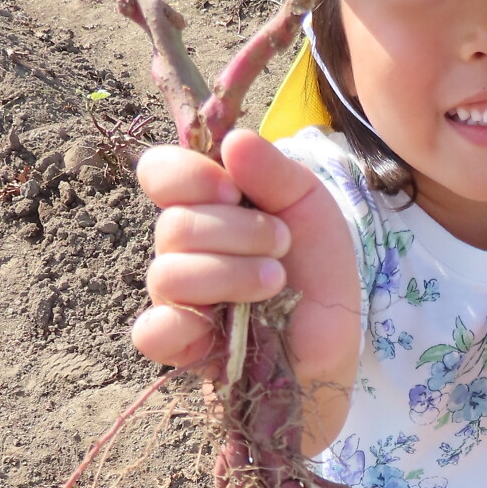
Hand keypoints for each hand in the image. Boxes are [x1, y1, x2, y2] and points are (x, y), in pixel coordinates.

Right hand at [132, 129, 360, 441]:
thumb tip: (233, 142)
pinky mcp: (180, 345)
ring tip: (275, 281)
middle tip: (282, 243)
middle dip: (238, 232)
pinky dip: (180, 323)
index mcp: (205, 205)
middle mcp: (182, 247)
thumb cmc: (317, 270)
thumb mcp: (309, 206)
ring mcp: (176, 297)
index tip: (233, 191)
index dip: (188, 176)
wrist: (335, 338)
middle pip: (174, 225)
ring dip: (231, 273)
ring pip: (169, 273)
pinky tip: (220, 320)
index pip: (159, 173)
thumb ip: (274, 170)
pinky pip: (151, 331)